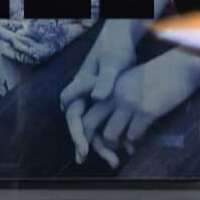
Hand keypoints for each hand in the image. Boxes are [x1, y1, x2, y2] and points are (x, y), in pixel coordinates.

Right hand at [59, 21, 139, 164]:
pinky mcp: (104, 101)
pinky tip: (125, 147)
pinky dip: (112, 134)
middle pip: (81, 125)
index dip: (77, 133)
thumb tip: (98, 97)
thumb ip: (104, 80)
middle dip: (88, 145)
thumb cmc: (115, 47)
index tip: (84, 149)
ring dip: (101, 143)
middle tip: (100, 161)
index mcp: (81, 86)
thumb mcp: (113, 63)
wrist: (122, 38)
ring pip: (92, 126)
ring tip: (114, 161)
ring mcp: (93, 98)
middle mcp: (84, 95)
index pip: (73, 114)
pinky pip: (104, 121)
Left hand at [74, 50, 199, 168]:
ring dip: (118, 143)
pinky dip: (136, 141)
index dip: (85, 128)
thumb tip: (110, 125)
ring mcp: (129, 103)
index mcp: (109, 86)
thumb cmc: (158, 75)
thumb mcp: (130, 81)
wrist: (182, 66)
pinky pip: (133, 136)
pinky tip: (142, 137)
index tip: (90, 142)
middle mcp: (114, 94)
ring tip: (128, 144)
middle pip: (90, 124)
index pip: (86, 110)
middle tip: (109, 150)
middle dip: (96, 141)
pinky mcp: (146, 112)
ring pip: (110, 135)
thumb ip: (117, 99)